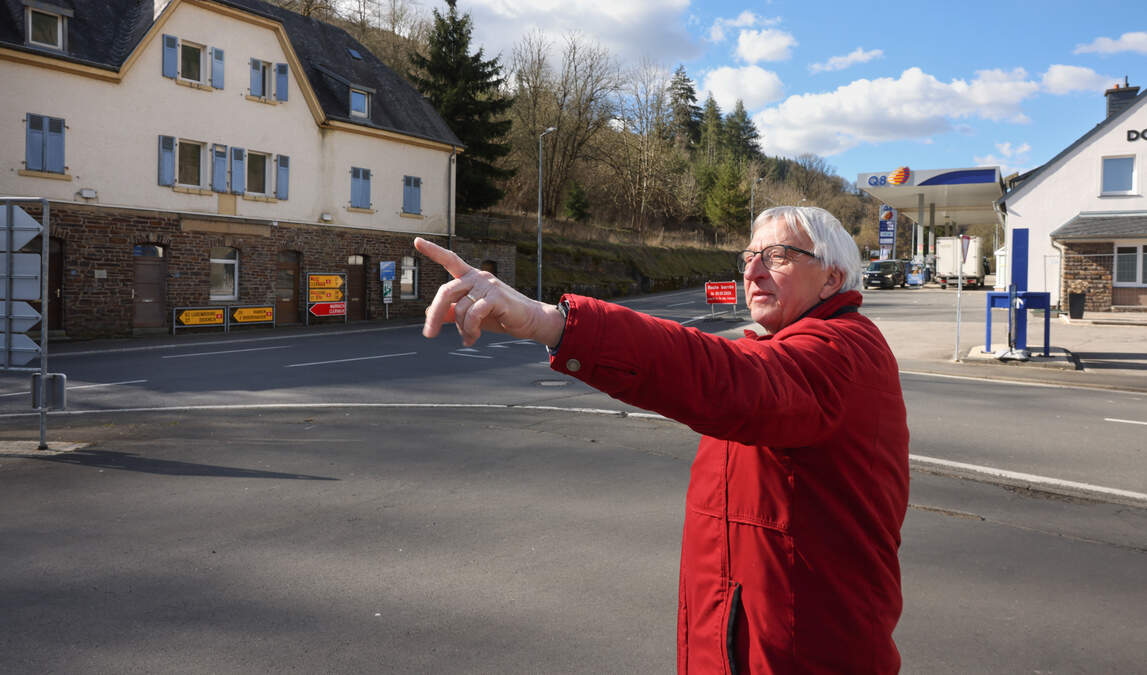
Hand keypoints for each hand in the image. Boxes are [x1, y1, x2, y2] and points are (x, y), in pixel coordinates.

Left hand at [413, 237, 564, 347]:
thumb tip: (430, 313)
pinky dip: (470, 330)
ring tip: (468, 337)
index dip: (432, 251)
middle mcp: (477, 276)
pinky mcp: (496, 297)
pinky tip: (473, 337)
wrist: (529, 321)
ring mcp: (487, 285)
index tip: (416, 241)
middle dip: (434, 314)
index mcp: (470, 277)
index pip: (449, 260)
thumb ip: (452, 312)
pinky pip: (473, 315)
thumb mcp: (472, 314)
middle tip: (429, 334)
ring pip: (459, 308)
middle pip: (445, 291)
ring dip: (461, 328)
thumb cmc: (500, 316)